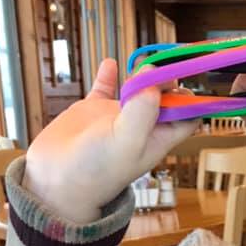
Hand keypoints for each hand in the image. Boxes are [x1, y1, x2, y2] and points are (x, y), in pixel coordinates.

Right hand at [23, 59, 198, 222]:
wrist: (54, 182)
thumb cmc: (95, 172)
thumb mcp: (126, 143)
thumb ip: (142, 111)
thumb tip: (153, 75)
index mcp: (156, 139)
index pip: (186, 117)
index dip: (192, 99)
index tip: (189, 78)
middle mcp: (141, 128)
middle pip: (165, 98)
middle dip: (167, 80)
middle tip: (160, 66)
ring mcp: (117, 117)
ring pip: (139, 88)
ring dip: (143, 74)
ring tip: (141, 66)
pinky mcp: (92, 111)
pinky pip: (105, 87)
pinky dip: (109, 73)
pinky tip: (110, 63)